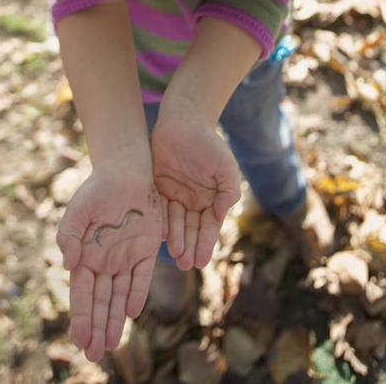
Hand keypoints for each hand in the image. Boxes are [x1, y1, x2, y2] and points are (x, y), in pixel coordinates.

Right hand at [56, 159, 165, 360]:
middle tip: (94, 355)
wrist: (125, 171)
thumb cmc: (97, 190)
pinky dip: (136, 294)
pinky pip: (141, 277)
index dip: (80, 317)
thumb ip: (69, 236)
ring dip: (114, 320)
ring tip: (110, 344)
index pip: (81, 294)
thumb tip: (69, 264)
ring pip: (119, 295)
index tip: (79, 339)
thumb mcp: (78, 211)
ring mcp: (126, 257)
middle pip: (100, 301)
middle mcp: (105, 261)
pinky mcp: (147, 248)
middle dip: (96, 328)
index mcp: (85, 255)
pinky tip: (131, 312)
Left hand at [151, 115, 239, 270]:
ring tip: (175, 254)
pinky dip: (159, 223)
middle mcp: (192, 201)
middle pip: (190, 229)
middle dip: (189, 246)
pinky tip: (159, 236)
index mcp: (210, 200)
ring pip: (174, 222)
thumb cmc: (208, 143)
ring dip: (175, 239)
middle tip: (185, 264)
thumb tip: (222, 214)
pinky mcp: (157, 187)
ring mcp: (174, 195)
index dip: (204, 244)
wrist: (184, 120)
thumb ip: (228, 192)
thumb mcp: (225, 167)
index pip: (208, 227)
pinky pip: (158, 208)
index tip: (201, 261)